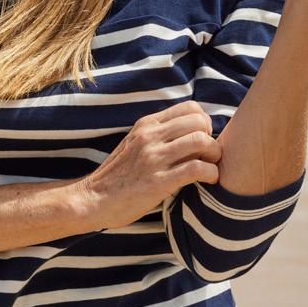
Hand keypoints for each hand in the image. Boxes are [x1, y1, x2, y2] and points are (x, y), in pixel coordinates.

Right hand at [80, 101, 222, 230]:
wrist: (93, 199)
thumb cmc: (117, 176)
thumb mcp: (134, 144)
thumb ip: (158, 135)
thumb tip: (191, 133)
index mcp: (146, 125)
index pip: (190, 107)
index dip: (204, 122)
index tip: (202, 140)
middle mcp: (150, 136)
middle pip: (200, 121)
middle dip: (212, 138)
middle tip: (208, 156)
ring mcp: (153, 158)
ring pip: (201, 141)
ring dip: (214, 155)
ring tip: (210, 167)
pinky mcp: (158, 181)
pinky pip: (196, 168)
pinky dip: (211, 173)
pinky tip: (208, 180)